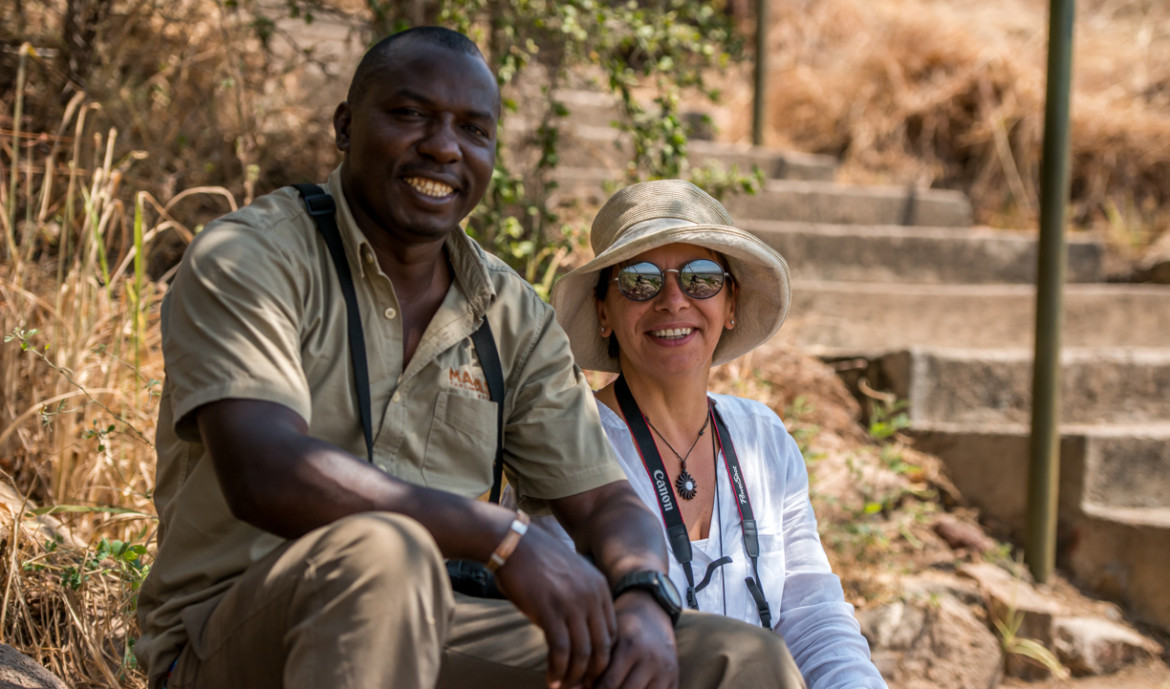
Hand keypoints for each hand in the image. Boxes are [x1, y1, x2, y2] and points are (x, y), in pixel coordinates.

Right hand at [492, 523, 616, 688]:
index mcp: (600, 587)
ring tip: (565, 688)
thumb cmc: (536, 560)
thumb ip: (580, 600)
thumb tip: (576, 634)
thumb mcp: (570, 575)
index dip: (604, 657)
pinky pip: (560, 650)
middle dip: (594, 672)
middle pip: (602, 646)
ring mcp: (572, 603)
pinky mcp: (550, 611)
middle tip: (582, 686)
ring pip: (583, 653)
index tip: (592, 672)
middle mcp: (591, 596)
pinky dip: (557, 669)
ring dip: (574, 676)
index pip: (612, 632)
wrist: (513, 542)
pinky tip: (551, 680)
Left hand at [592, 591, 677, 688]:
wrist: (653, 613)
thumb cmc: (622, 626)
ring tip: (612, 686)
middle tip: (594, 688)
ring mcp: (666, 671)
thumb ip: (595, 661)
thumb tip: (575, 688)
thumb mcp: (608, 636)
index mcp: (631, 646)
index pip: (608, 684)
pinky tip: (627, 687)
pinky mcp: (674, 679)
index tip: (584, 686)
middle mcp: (651, 659)